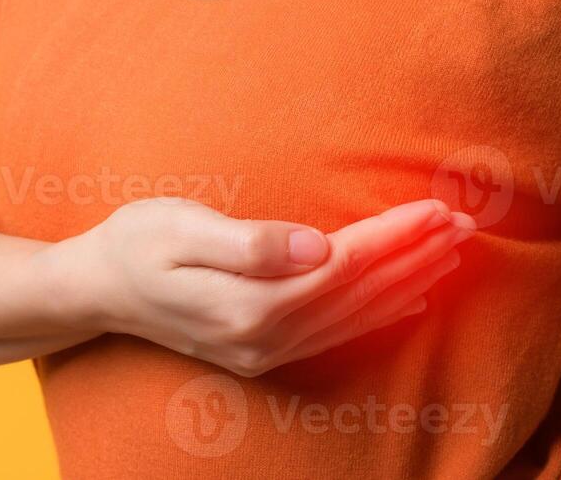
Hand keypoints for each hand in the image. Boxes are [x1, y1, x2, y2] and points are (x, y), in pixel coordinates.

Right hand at [52, 197, 474, 376]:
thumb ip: (248, 242)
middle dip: (415, 258)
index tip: (436, 208)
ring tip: (453, 252)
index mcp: (248, 303)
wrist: (95, 289)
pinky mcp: (264, 351)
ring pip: (356, 318)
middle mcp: (264, 337)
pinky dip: (380, 313)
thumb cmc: (136, 242)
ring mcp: (265, 351)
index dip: (393, 238)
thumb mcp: (180, 226)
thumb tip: (313, 245)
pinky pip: (339, 333)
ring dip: (409, 284)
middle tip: (464, 222)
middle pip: (359, 295)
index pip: (342, 266)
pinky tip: (411, 296)